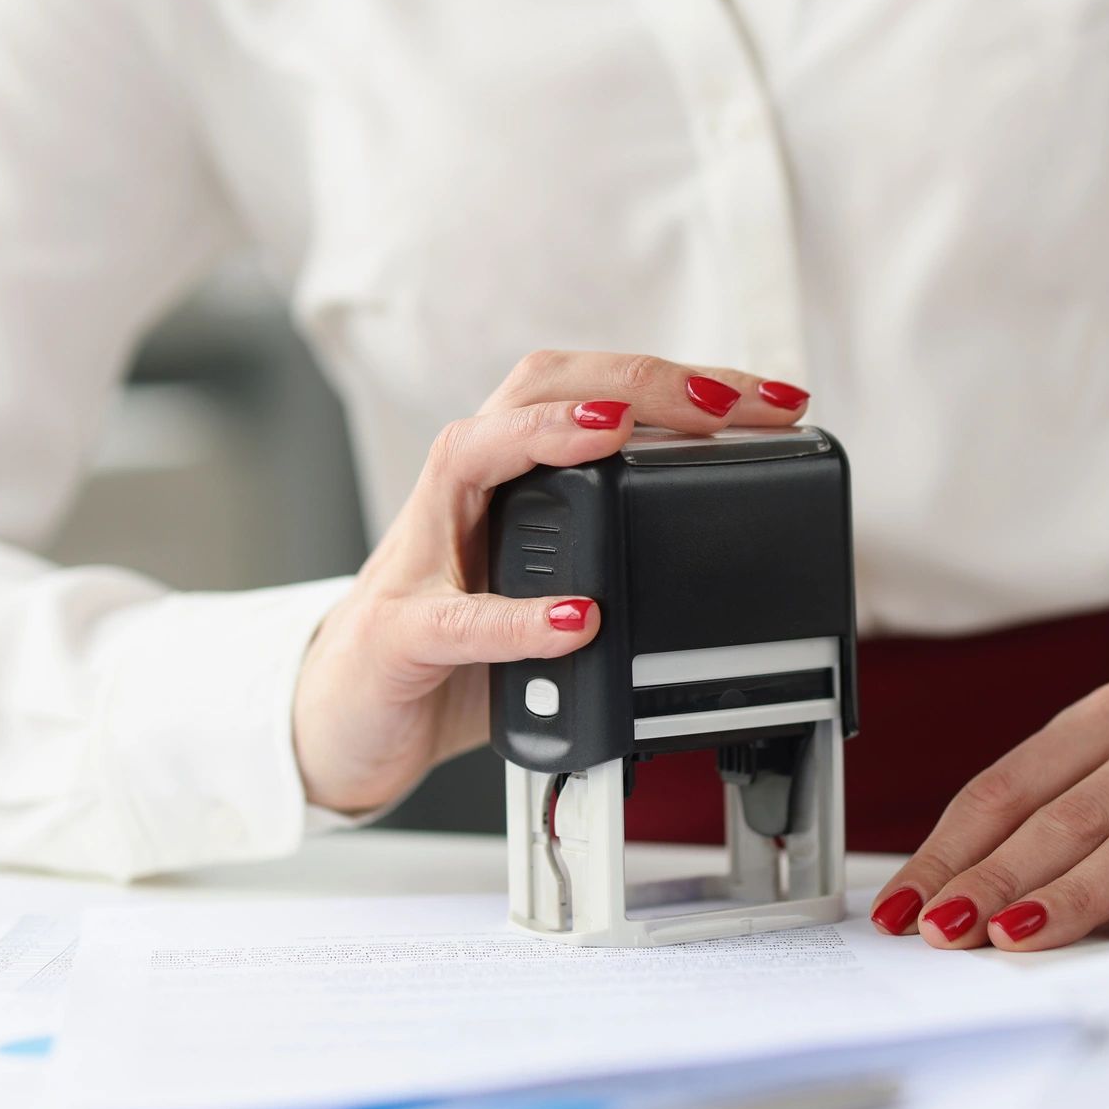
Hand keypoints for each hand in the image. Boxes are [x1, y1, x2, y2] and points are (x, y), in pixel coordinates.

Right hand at [293, 350, 810, 813]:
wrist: (341, 726)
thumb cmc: (448, 653)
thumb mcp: (544, 590)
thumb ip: (609, 561)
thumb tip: (723, 548)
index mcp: (506, 480)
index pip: (589, 392)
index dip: (677, 382)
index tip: (767, 398)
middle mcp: (460, 497)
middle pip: (535, 390)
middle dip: (635, 382)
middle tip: (723, 400)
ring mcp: (421, 559)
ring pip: (470, 455)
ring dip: (551, 435)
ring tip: (622, 434)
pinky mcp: (397, 636)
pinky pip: (455, 619)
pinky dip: (518, 616)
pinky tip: (579, 615)